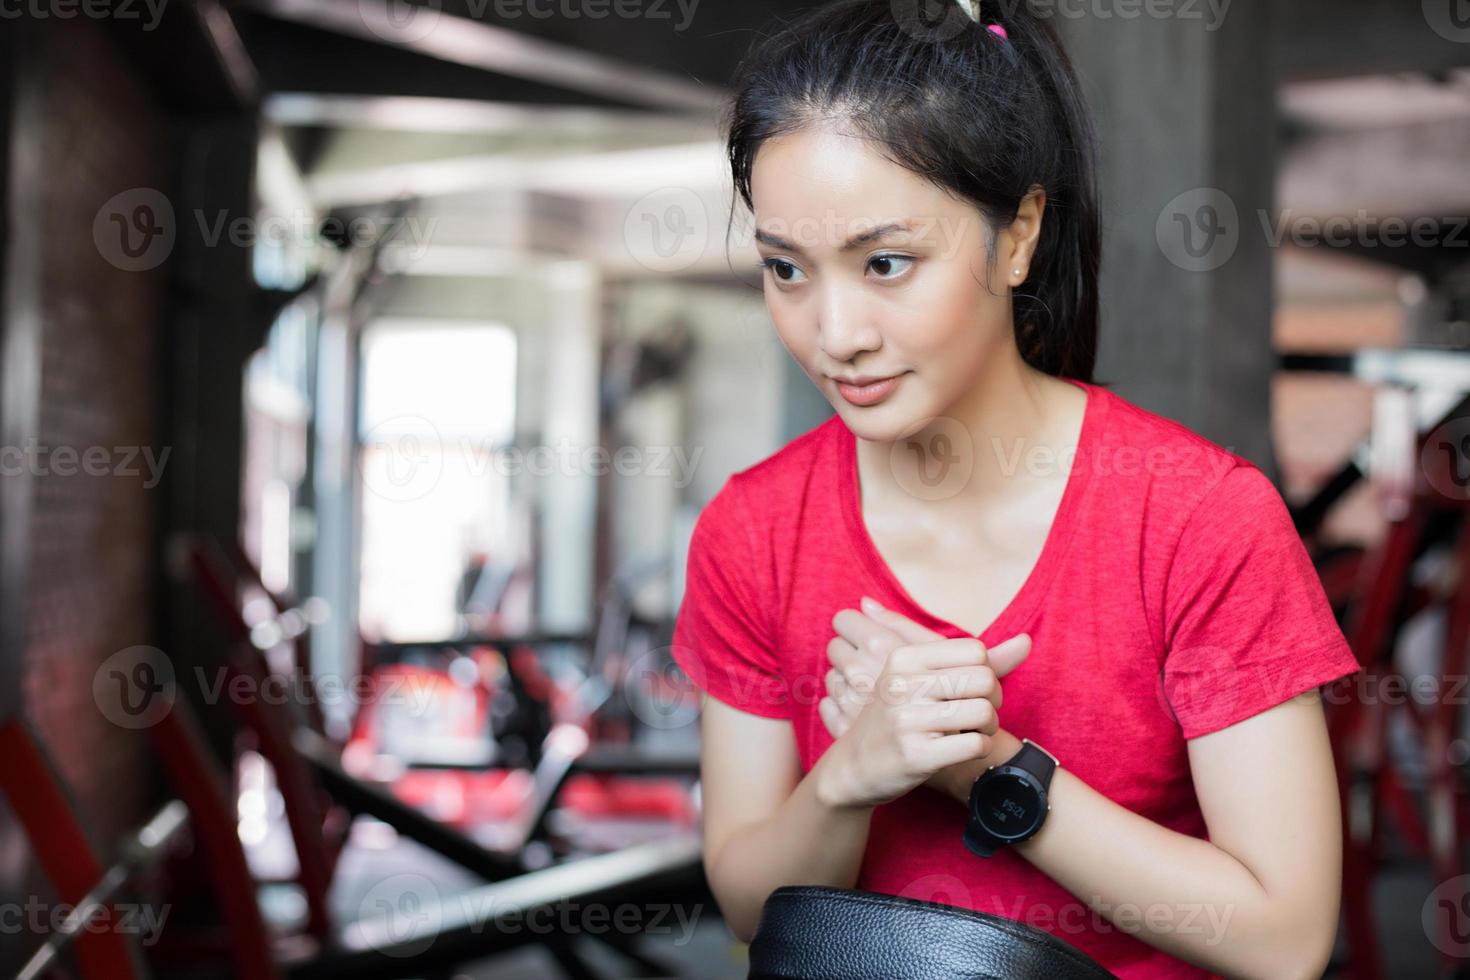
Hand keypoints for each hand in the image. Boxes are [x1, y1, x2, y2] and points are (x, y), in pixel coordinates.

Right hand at [820, 596, 1030, 793]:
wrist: (852, 767)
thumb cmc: (898, 717)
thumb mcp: (921, 679)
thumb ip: (976, 661)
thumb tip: (1027, 642)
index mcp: (903, 659)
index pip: (975, 651)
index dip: (987, 671)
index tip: (976, 689)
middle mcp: (902, 685)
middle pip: (984, 679)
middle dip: (994, 699)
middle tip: (982, 714)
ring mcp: (906, 721)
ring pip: (984, 713)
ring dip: (990, 727)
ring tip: (977, 732)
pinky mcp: (916, 756)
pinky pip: (975, 745)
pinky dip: (981, 749)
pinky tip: (967, 749)